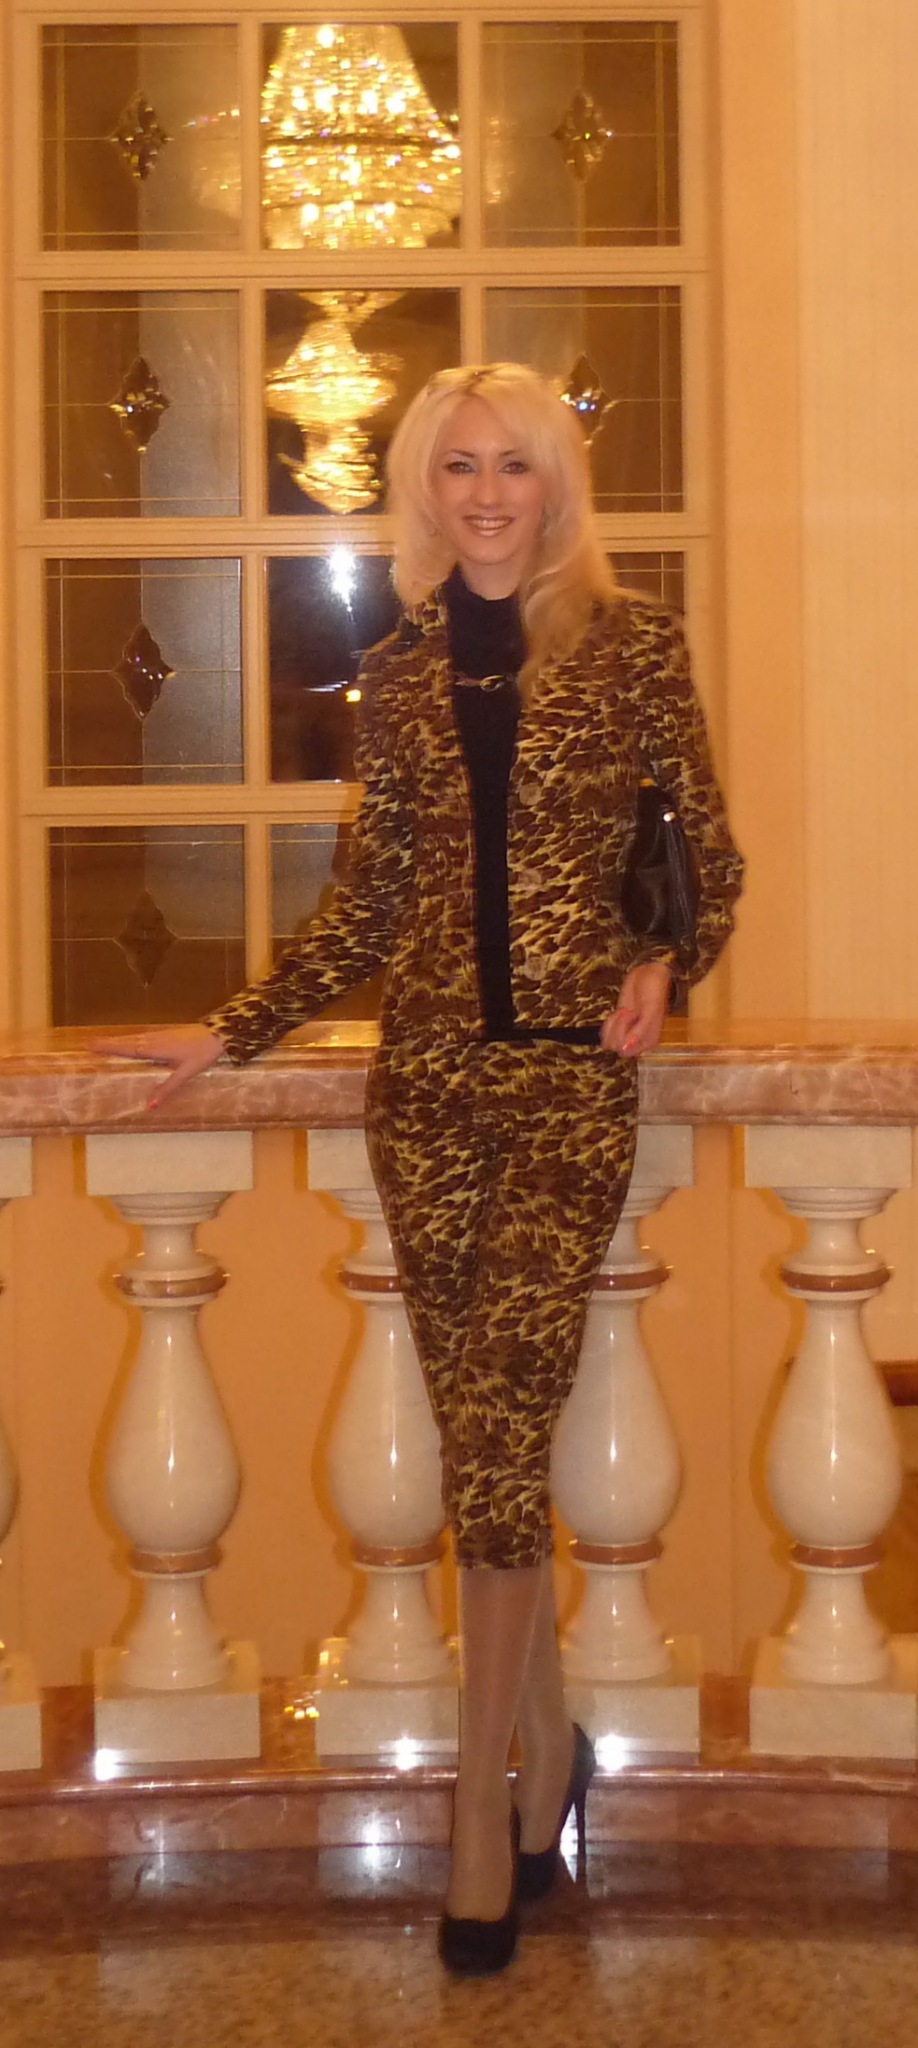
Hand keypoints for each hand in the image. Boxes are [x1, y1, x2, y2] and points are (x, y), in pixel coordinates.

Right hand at [92, 1024, 225, 1108]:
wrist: (218, 1034)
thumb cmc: (201, 1053)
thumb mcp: (184, 1073)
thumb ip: (167, 1088)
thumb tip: (149, 1106)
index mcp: (154, 1048)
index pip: (125, 1048)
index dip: (107, 1047)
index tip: (89, 1046)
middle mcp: (153, 1039)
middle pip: (125, 1041)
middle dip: (107, 1043)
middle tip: (88, 1044)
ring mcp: (160, 1035)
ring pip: (133, 1038)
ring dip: (117, 1040)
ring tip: (102, 1043)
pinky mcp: (166, 1034)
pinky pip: (142, 1038)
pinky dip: (130, 1040)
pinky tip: (131, 1043)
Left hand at [600, 963, 671, 1057]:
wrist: (648, 975)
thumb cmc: (654, 990)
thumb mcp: (650, 1009)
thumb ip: (640, 1030)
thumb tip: (625, 1048)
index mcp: (649, 1041)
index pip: (626, 1051)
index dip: (624, 1034)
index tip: (633, 1016)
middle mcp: (638, 1041)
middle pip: (615, 1046)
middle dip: (619, 1026)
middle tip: (629, 1011)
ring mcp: (627, 1033)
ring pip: (609, 1041)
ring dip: (613, 1023)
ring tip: (625, 1010)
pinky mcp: (618, 1026)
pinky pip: (606, 1033)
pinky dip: (609, 1021)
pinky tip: (618, 1012)